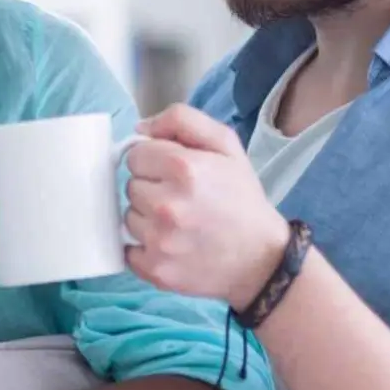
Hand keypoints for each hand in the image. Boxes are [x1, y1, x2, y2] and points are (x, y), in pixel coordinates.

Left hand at [123, 104, 290, 306]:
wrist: (262, 259)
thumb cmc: (241, 198)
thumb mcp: (226, 145)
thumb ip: (181, 120)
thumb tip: (140, 128)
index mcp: (183, 167)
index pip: (136, 155)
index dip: (155, 161)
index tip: (174, 174)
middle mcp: (166, 204)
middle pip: (131, 186)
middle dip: (152, 189)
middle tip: (182, 200)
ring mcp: (159, 240)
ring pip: (128, 217)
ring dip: (147, 219)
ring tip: (179, 223)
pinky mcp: (155, 268)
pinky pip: (128, 250)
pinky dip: (145, 248)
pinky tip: (170, 244)